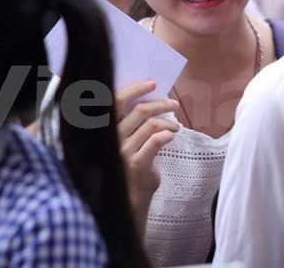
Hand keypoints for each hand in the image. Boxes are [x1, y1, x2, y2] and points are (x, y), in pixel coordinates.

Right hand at [115, 81, 179, 205]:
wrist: (127, 199)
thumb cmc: (128, 167)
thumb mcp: (123, 142)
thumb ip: (130, 124)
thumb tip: (151, 100)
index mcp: (106, 129)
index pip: (116, 100)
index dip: (135, 89)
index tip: (152, 84)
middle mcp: (112, 138)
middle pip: (139, 110)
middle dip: (159, 103)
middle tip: (173, 103)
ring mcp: (123, 151)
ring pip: (151, 124)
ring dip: (168, 121)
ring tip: (176, 125)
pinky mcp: (137, 163)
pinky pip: (156, 140)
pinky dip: (167, 134)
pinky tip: (172, 135)